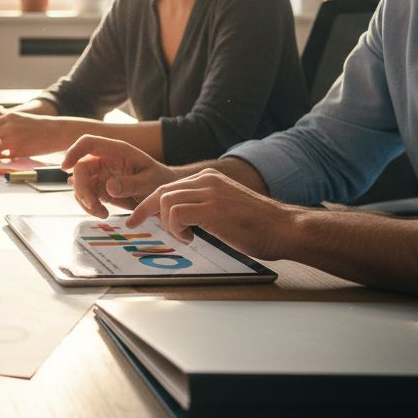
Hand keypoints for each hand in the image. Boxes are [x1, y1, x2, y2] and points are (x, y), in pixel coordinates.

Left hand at [0, 111, 67, 157]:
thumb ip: (7, 125)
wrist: (56, 131)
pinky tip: (11, 157)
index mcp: (9, 117)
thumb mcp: (21, 119)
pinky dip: (6, 158)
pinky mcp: (18, 150)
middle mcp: (8, 126)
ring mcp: (13, 138)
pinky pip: (6, 157)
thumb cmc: (41, 127)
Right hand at [62, 135, 179, 217]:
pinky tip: (102, 214)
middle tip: (92, 205)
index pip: (88, 143)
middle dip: (81, 188)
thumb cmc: (161, 181)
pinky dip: (90, 207)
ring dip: (85, 200)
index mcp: (117, 150)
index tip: (65, 167)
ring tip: (102, 214)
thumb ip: (131, 184)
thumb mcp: (150, 182)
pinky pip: (87, 196)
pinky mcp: (101, 189)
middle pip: (80, 168)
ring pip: (80, 184)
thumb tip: (109, 187)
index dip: (73, 151)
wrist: (165, 195)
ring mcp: (101, 175)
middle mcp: (105, 160)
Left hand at [125, 168, 295, 259]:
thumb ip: (203, 207)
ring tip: (185, 236)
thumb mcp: (225, 208)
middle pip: (161, 191)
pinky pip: (176, 214)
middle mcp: (207, 181)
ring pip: (166, 201)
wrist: (283, 228)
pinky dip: (176, 229)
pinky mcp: (211, 209)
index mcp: (210, 179)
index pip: (170, 186)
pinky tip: (192, 238)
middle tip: (134, 223)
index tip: (137, 215)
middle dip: (144, 209)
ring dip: (168, 224)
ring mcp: (209, 193)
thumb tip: (180, 220)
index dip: (150, 202)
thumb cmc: (259, 226)